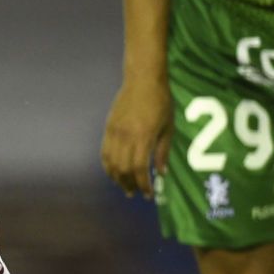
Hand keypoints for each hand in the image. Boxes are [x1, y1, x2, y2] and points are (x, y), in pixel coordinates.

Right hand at [101, 73, 173, 198]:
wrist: (142, 80)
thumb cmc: (161, 102)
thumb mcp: (168, 127)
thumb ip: (163, 151)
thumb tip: (161, 173)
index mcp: (144, 136)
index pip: (140, 168)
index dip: (143, 184)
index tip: (149, 194)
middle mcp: (126, 136)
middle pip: (123, 168)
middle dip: (130, 184)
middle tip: (136, 193)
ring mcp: (114, 132)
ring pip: (111, 162)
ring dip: (117, 178)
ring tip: (124, 186)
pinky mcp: (108, 128)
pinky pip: (104, 152)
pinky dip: (108, 165)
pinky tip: (114, 172)